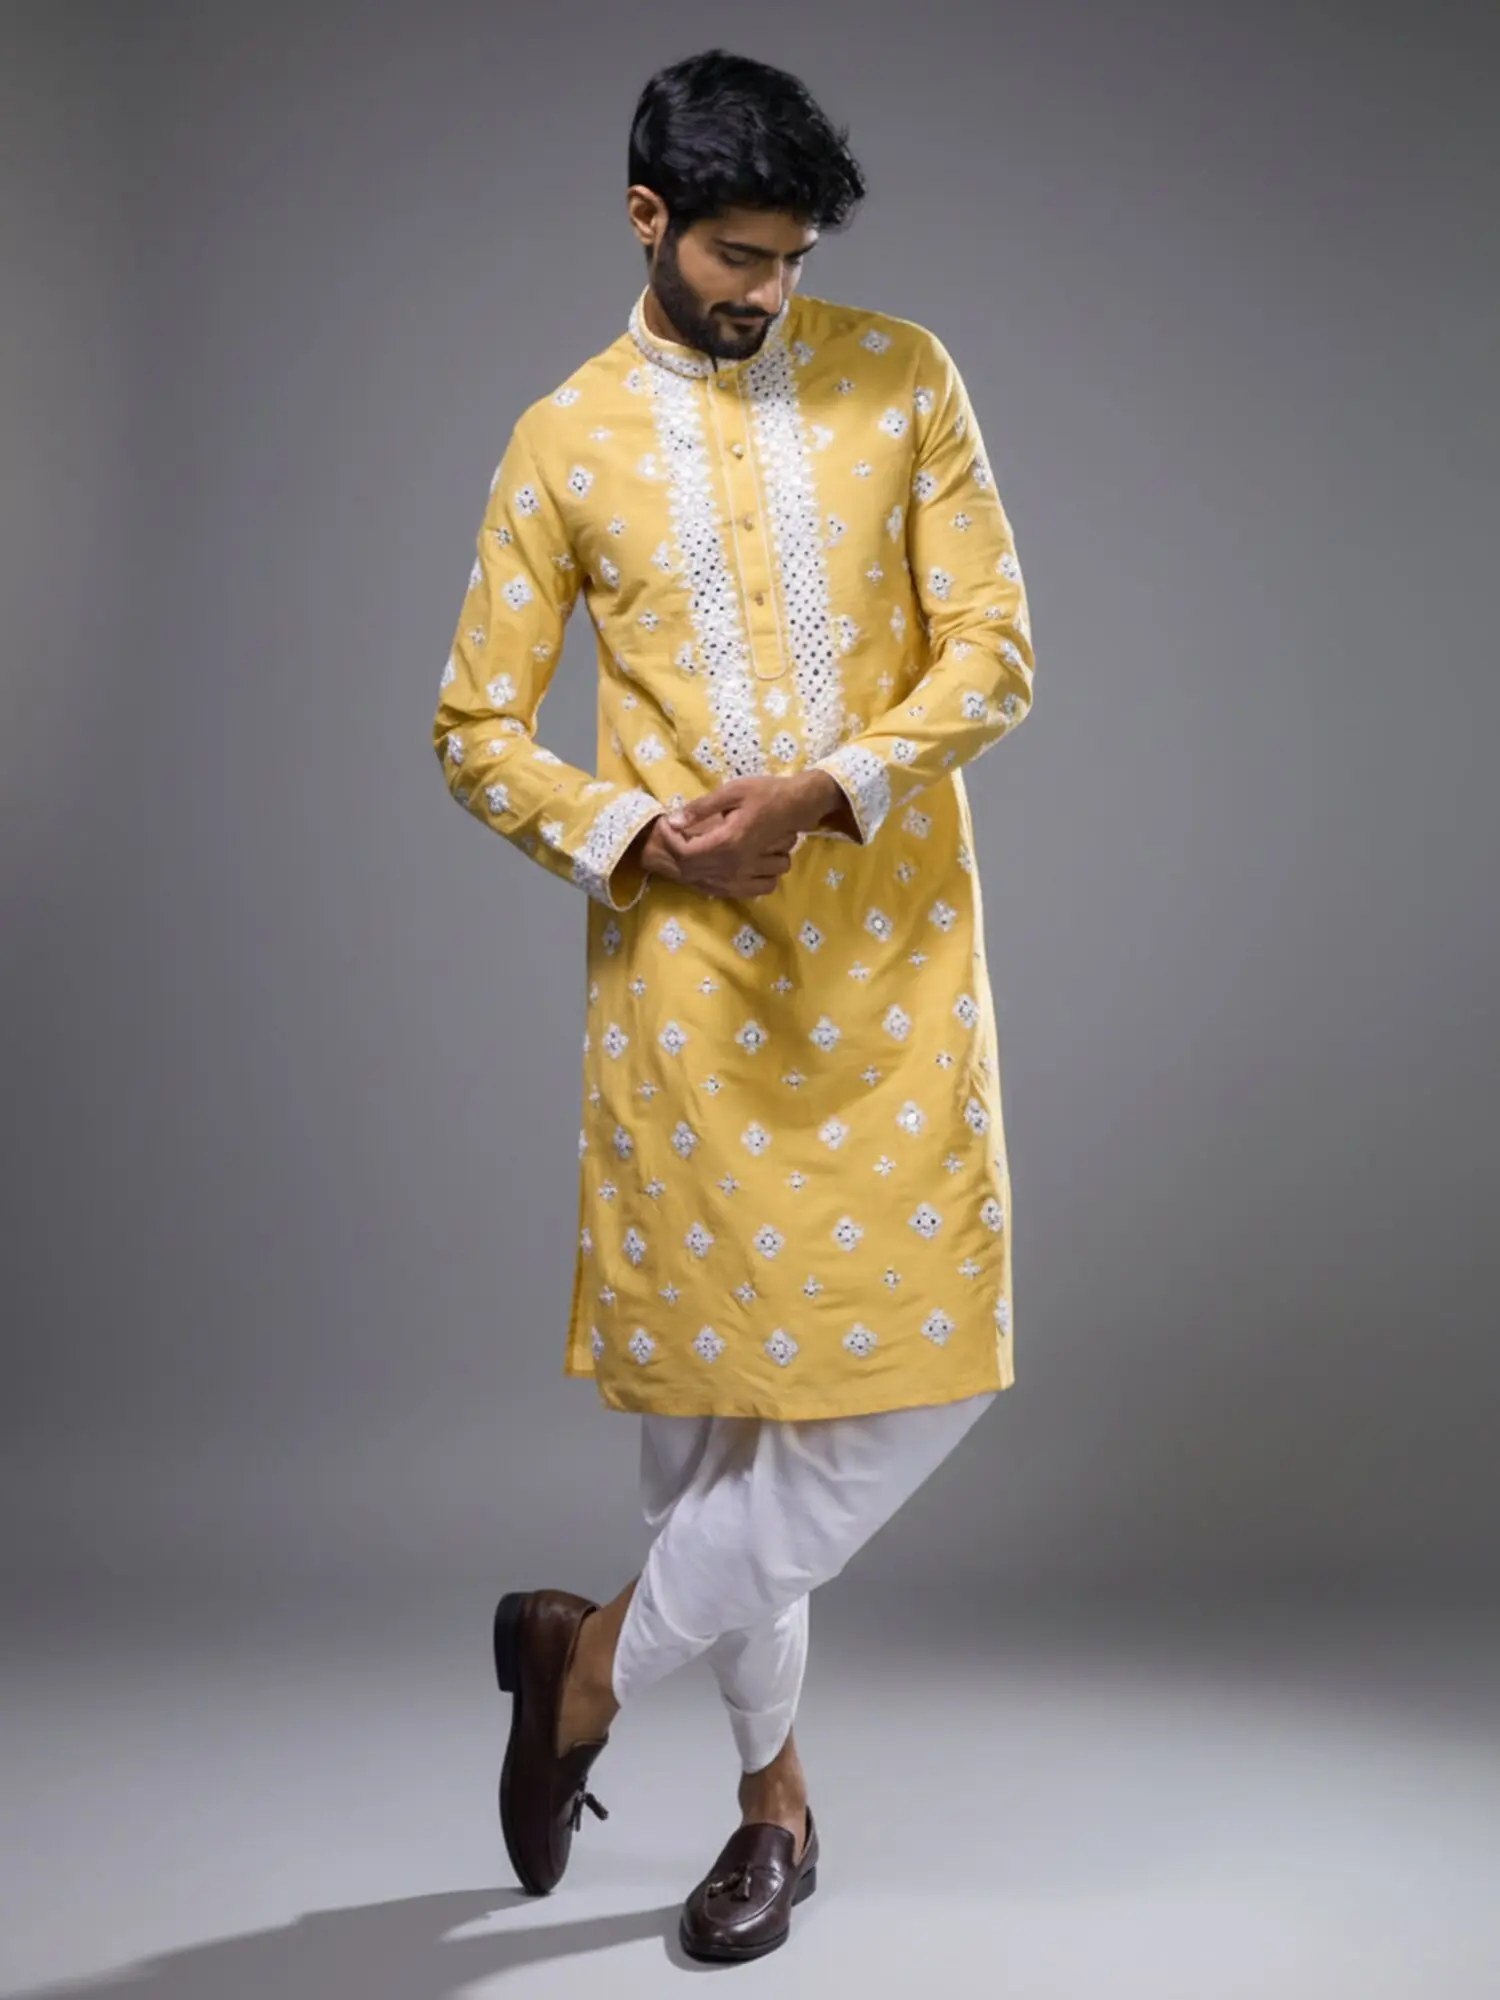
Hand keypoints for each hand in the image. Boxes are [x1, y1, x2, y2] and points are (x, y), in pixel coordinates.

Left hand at [644, 771, 852, 899]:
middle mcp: (735, 865)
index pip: (685, 854)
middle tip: (674, 836)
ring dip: (692, 871)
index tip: (666, 825)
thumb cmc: (765, 793)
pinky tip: (713, 870)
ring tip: (690, 852)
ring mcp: (746, 875)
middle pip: (692, 871)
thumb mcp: (731, 792)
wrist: (798, 805)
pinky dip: (715, 884)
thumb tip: (673, 821)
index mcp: (728, 842)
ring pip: (707, 883)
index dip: (670, 841)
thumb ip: (701, 808)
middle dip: (677, 854)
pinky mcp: (755, 879)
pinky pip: (729, 892)